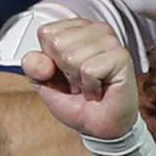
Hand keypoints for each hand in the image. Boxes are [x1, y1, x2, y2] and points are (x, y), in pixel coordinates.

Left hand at [23, 18, 139, 138]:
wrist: (100, 127)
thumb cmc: (77, 102)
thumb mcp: (45, 83)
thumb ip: (33, 67)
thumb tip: (40, 61)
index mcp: (77, 29)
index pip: (46, 33)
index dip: (50, 59)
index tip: (65, 72)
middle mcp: (96, 30)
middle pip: (58, 43)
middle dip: (64, 70)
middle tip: (79, 81)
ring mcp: (110, 41)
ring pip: (72, 56)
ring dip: (78, 80)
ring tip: (90, 85)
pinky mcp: (121, 57)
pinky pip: (89, 70)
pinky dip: (90, 88)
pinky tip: (100, 89)